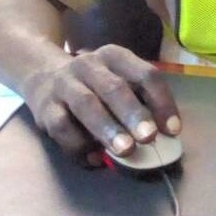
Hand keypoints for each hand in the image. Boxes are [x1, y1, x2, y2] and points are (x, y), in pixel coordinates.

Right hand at [21, 44, 179, 165]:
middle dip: (134, 114)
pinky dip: (79, 145)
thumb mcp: (118, 78)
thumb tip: (163, 135)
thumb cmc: (95, 83)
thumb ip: (139, 100)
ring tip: (126, 150)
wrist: (42, 74)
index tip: (173, 129)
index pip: (146, 75)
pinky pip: (62, 127)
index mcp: (116, 56)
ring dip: (108, 128)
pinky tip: (94, 159)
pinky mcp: (45, 107)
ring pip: (87, 104)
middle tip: (149, 137)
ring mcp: (65, 84)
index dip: (162, 101)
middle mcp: (90, 64)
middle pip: (115, 87)